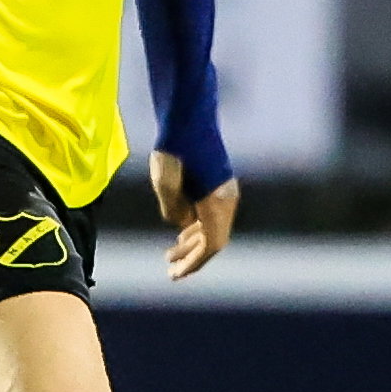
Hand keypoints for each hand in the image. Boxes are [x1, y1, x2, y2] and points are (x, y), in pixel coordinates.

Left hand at [150, 151, 239, 279]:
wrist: (189, 115)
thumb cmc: (175, 147)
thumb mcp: (164, 182)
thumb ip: (171, 209)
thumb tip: (180, 224)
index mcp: (217, 202)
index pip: (212, 245)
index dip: (194, 263)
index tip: (175, 275)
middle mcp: (226, 199)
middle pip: (214, 240)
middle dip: (192, 257)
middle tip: (169, 269)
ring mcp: (225, 191)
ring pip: (214, 228)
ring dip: (193, 243)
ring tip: (170, 254)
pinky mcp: (219, 183)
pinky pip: (212, 215)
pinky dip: (198, 228)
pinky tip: (181, 230)